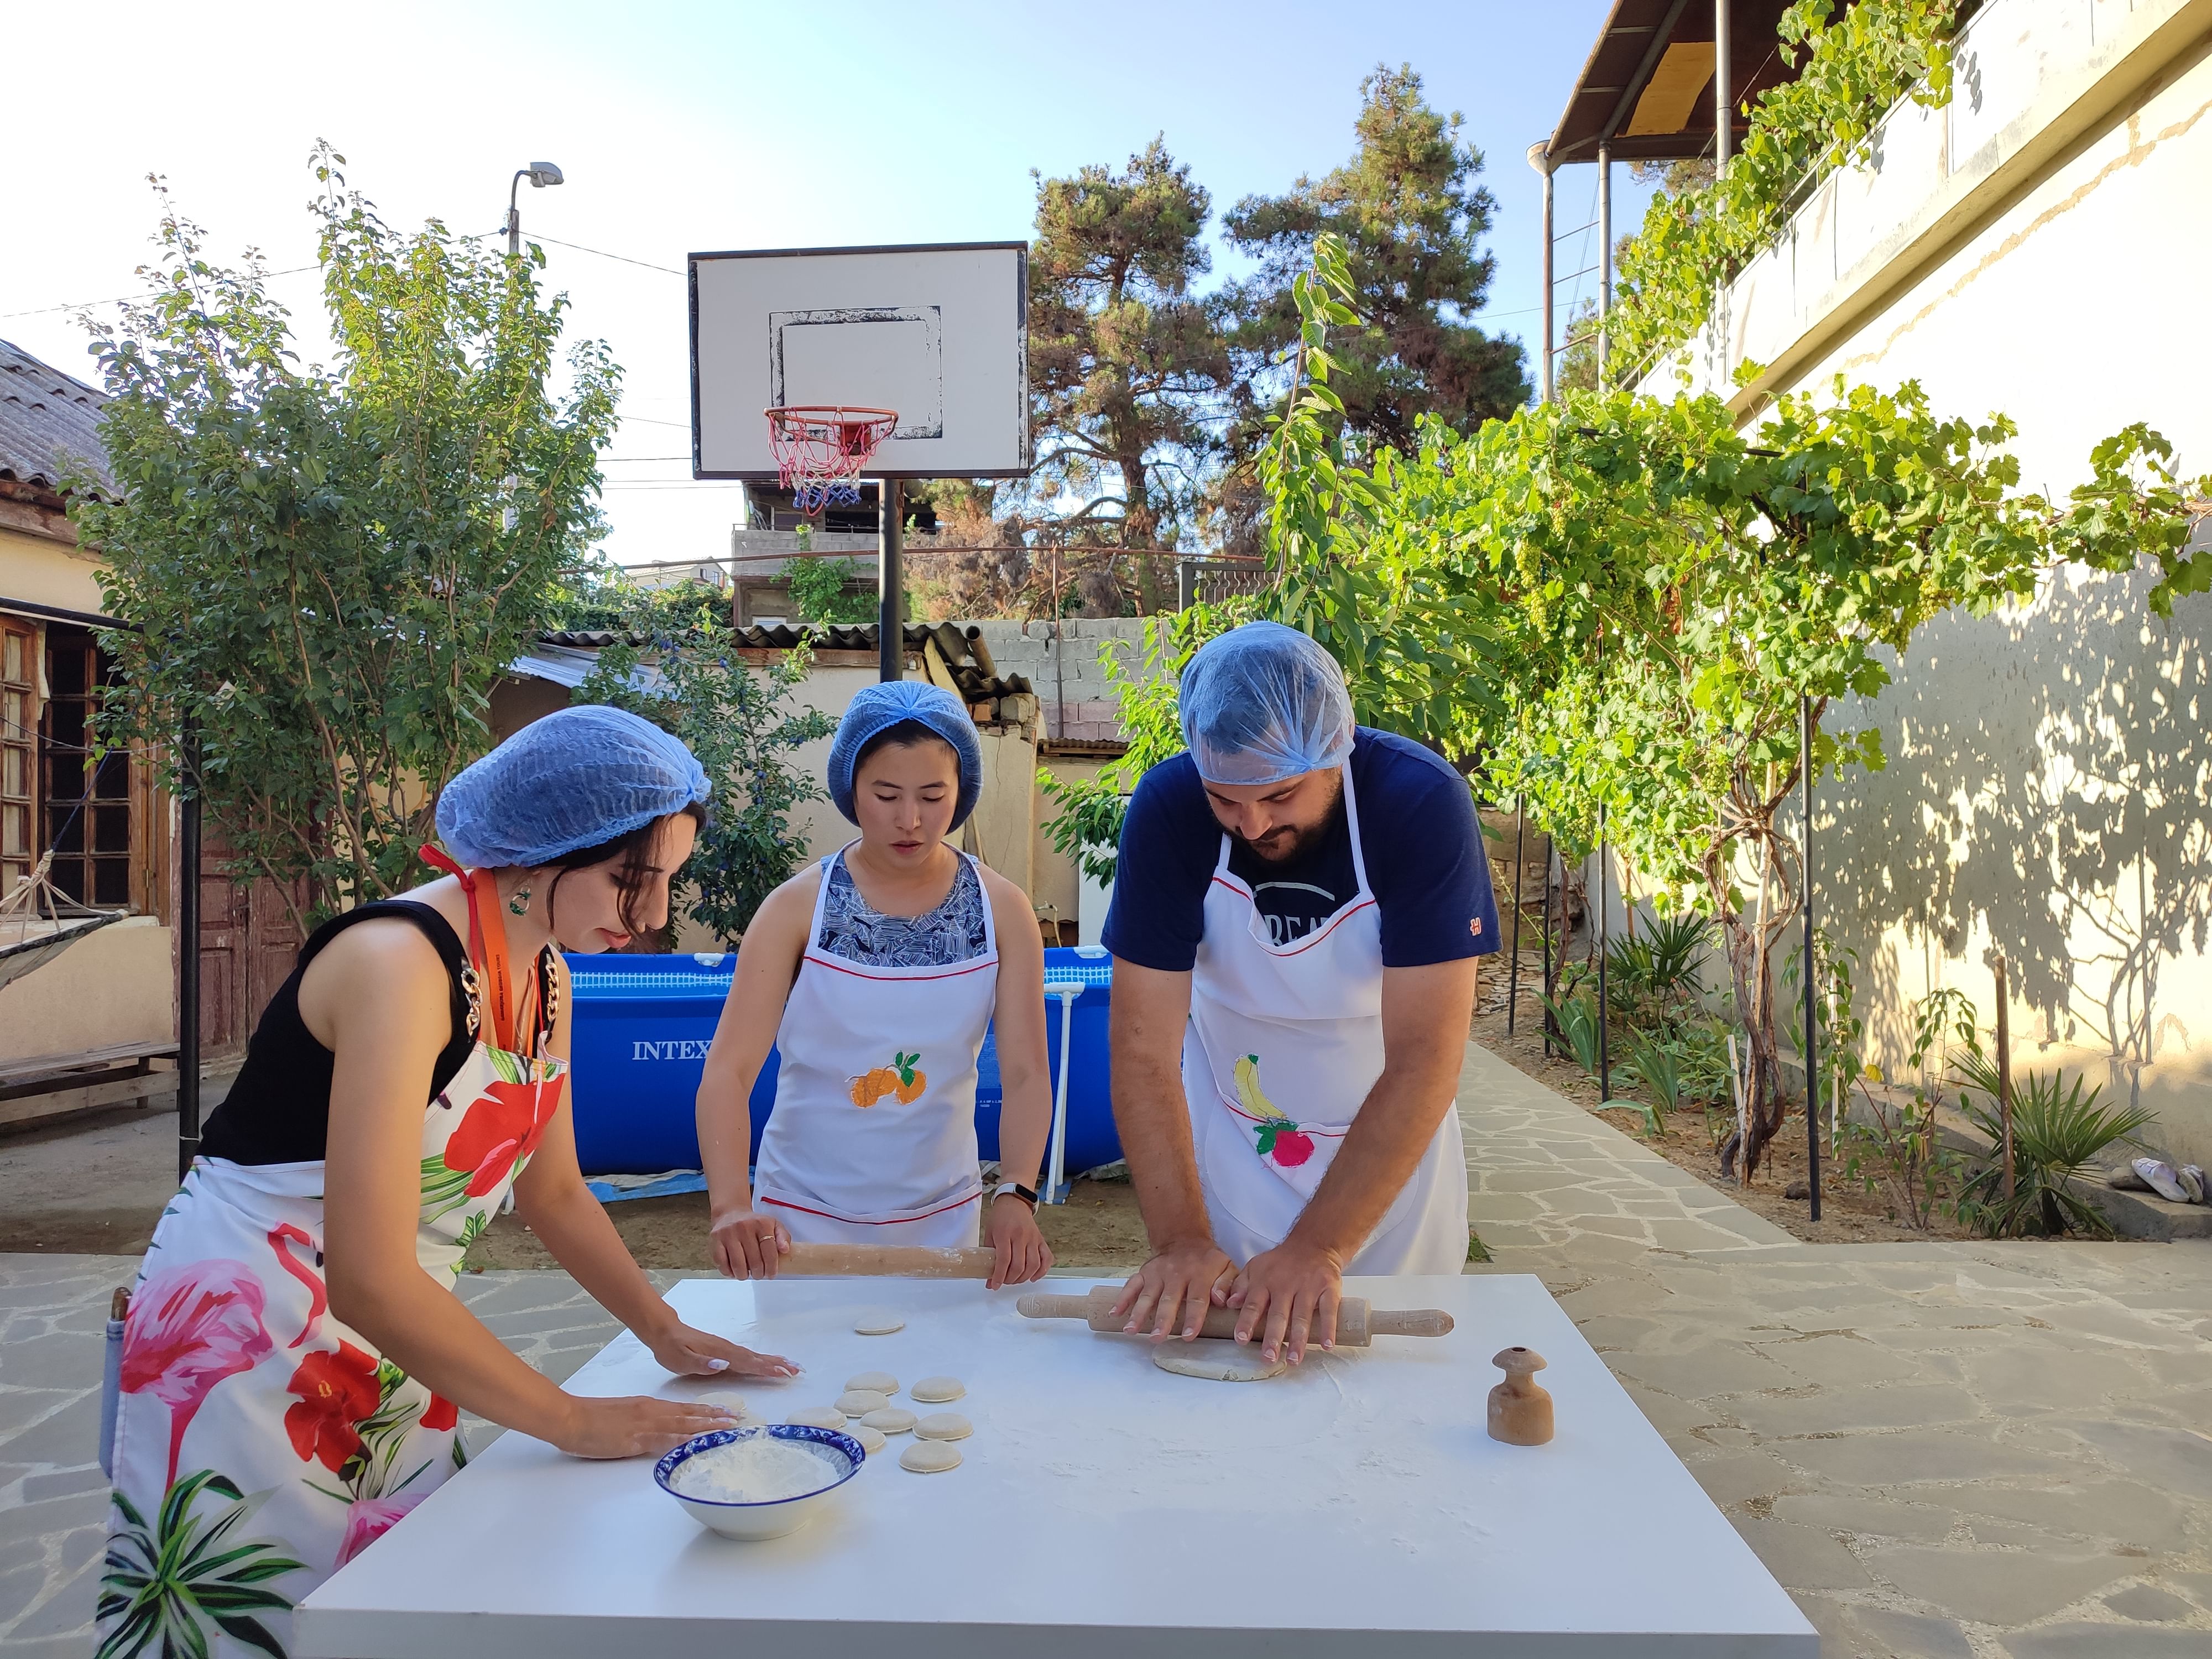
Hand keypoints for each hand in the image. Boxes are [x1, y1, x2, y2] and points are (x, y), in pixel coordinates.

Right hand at [553, 1394, 742, 1459]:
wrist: (570, 1417)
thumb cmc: (590, 1417)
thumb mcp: (622, 1416)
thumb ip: (640, 1421)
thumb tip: (654, 1429)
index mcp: (647, 1406)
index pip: (682, 1408)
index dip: (704, 1412)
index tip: (724, 1413)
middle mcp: (651, 1412)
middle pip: (688, 1415)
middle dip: (714, 1418)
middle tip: (737, 1419)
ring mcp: (644, 1425)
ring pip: (682, 1425)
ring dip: (706, 1427)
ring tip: (727, 1429)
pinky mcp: (634, 1439)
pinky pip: (662, 1441)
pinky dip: (680, 1442)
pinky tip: (694, 1444)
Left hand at [647, 1318, 798, 1381]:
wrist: (664, 1332)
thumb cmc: (671, 1348)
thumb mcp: (681, 1358)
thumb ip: (702, 1363)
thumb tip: (723, 1364)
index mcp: (720, 1352)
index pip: (746, 1362)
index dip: (765, 1368)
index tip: (783, 1373)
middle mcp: (727, 1350)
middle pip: (756, 1358)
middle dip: (777, 1364)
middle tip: (797, 1370)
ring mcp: (726, 1349)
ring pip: (754, 1356)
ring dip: (773, 1362)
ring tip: (791, 1367)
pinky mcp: (724, 1351)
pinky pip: (747, 1357)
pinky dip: (761, 1360)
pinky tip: (767, 1363)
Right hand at [709, 1205, 790, 1279]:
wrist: (730, 1213)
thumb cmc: (754, 1223)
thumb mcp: (773, 1224)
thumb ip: (783, 1236)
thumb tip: (785, 1250)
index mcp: (761, 1224)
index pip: (770, 1251)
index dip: (772, 1267)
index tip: (771, 1274)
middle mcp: (744, 1227)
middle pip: (754, 1260)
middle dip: (759, 1273)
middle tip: (759, 1275)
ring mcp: (728, 1234)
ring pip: (738, 1265)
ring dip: (744, 1275)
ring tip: (747, 1274)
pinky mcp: (716, 1240)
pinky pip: (722, 1263)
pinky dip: (728, 1272)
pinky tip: (734, 1271)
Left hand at [985, 1194, 1052, 1287]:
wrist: (1014, 1202)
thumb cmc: (1000, 1217)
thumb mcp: (989, 1233)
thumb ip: (988, 1256)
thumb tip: (989, 1279)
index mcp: (1004, 1233)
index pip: (1004, 1260)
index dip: (999, 1276)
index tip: (995, 1285)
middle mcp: (1020, 1235)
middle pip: (1019, 1265)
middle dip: (1010, 1279)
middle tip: (1004, 1281)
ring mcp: (1033, 1238)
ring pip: (1033, 1265)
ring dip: (1024, 1278)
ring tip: (1015, 1279)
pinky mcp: (1041, 1240)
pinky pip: (1046, 1258)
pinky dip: (1042, 1271)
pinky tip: (1033, 1277)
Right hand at [1109, 1238, 1235, 1342]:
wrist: (1185, 1239)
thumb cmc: (1208, 1261)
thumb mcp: (1227, 1267)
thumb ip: (1227, 1284)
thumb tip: (1222, 1301)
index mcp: (1200, 1274)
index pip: (1197, 1298)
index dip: (1193, 1317)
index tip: (1188, 1335)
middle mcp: (1177, 1273)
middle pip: (1169, 1299)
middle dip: (1162, 1319)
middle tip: (1156, 1337)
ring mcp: (1158, 1273)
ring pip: (1147, 1294)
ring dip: (1138, 1313)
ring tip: (1131, 1330)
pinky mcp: (1145, 1272)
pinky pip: (1132, 1285)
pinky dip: (1122, 1299)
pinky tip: (1115, 1313)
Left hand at [1228, 1236, 1342, 1363]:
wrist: (1314, 1244)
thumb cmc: (1281, 1262)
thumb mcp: (1256, 1267)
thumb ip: (1240, 1286)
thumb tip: (1229, 1304)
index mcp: (1265, 1281)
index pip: (1253, 1304)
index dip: (1246, 1322)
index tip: (1241, 1340)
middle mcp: (1285, 1284)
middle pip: (1278, 1314)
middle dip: (1273, 1337)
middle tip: (1269, 1358)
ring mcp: (1308, 1286)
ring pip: (1302, 1316)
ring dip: (1298, 1340)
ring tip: (1293, 1359)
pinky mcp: (1329, 1288)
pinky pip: (1328, 1310)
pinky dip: (1328, 1328)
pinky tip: (1326, 1345)